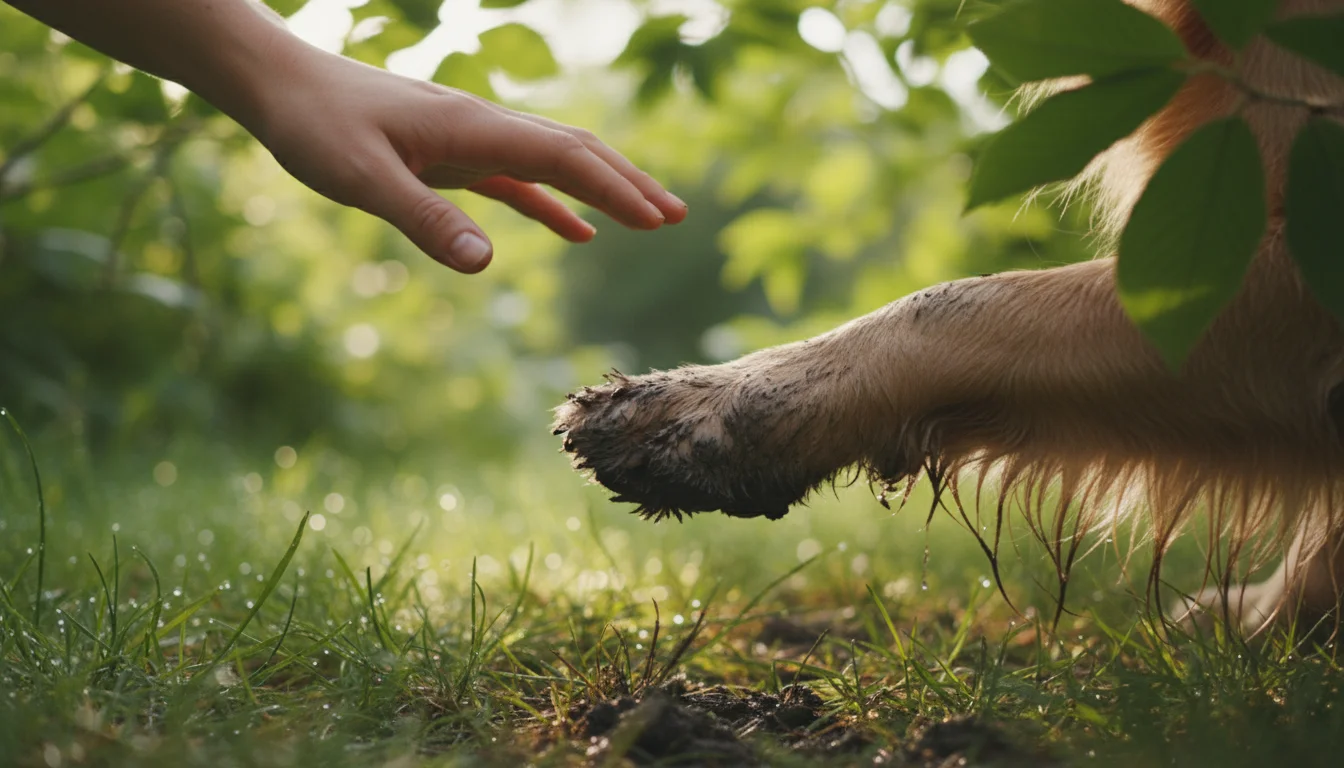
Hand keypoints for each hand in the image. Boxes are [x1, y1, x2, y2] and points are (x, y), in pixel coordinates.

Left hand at [246, 43, 687, 272]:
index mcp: (475, 129)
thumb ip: (426, 220)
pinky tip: (575, 233)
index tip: (658, 219)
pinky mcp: (453, 154)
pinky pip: (520, 179)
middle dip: (629, 182)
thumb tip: (488, 266)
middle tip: (677, 216)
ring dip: (603, 188)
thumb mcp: (362, 179)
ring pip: (555, 160)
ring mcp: (471, 139)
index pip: (565, 157)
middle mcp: (484, 127)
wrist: (280, 85)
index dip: (616, 188)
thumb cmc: (315, 127)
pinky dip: (556, 203)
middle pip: (576, 150)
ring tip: (649, 217)